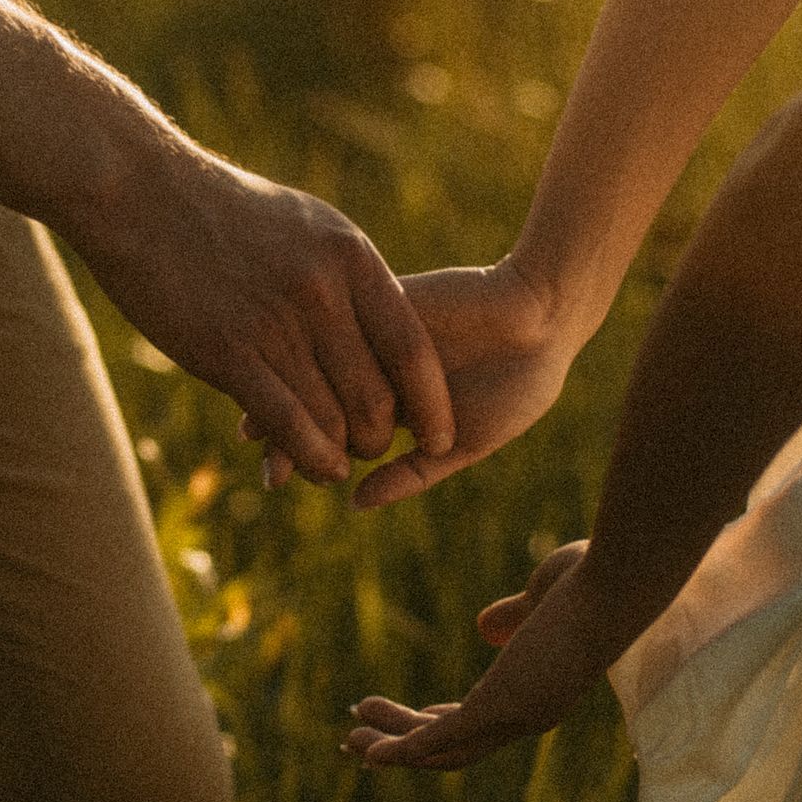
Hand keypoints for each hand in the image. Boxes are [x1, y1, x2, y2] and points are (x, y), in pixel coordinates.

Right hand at [82, 143, 455, 488]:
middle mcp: (321, 294)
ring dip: (342, 454)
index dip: (432, 403)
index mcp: (350, 261)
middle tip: (372, 448)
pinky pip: (286, 425)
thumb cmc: (224, 209)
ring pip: (332, 419)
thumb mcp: (306, 224)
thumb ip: (345, 271)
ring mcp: (274, 325)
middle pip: (377, 396)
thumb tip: (378, 306)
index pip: (412, 349)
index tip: (441, 432)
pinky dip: (307, 457)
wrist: (140, 191)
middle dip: (381, 436)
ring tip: (338, 463)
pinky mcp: (227, 353)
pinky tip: (310, 468)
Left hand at [255, 256, 577, 497]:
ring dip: (283, 391)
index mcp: (391, 404)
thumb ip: (413, 472)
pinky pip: (339, 322)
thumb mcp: (465, 441)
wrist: (546, 319)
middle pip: (313, 398)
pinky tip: (286, 366)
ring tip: (255, 425)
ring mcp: (374, 333)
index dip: (301, 452)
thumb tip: (355, 503)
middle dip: (282, 429)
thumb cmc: (518, 384)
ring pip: (315, 361)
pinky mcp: (381, 297)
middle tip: (260, 459)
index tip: (277, 478)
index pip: (333, 429)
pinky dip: (310, 345)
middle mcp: (373, 369)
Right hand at [341, 538, 603, 770]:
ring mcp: (515, 717)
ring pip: (442, 750)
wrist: (617, 580)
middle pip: (455, 746)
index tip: (399, 713)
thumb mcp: (541, 600)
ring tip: (351, 737)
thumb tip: (486, 627)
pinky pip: (438, 740)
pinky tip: (368, 750)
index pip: (478, 721)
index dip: (433, 722)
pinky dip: (401, 751)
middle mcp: (529, 716)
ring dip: (394, 747)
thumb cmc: (591, 581)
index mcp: (538, 691)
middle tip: (361, 735)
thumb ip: (513, 616)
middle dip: (404, 741)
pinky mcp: (499, 707)